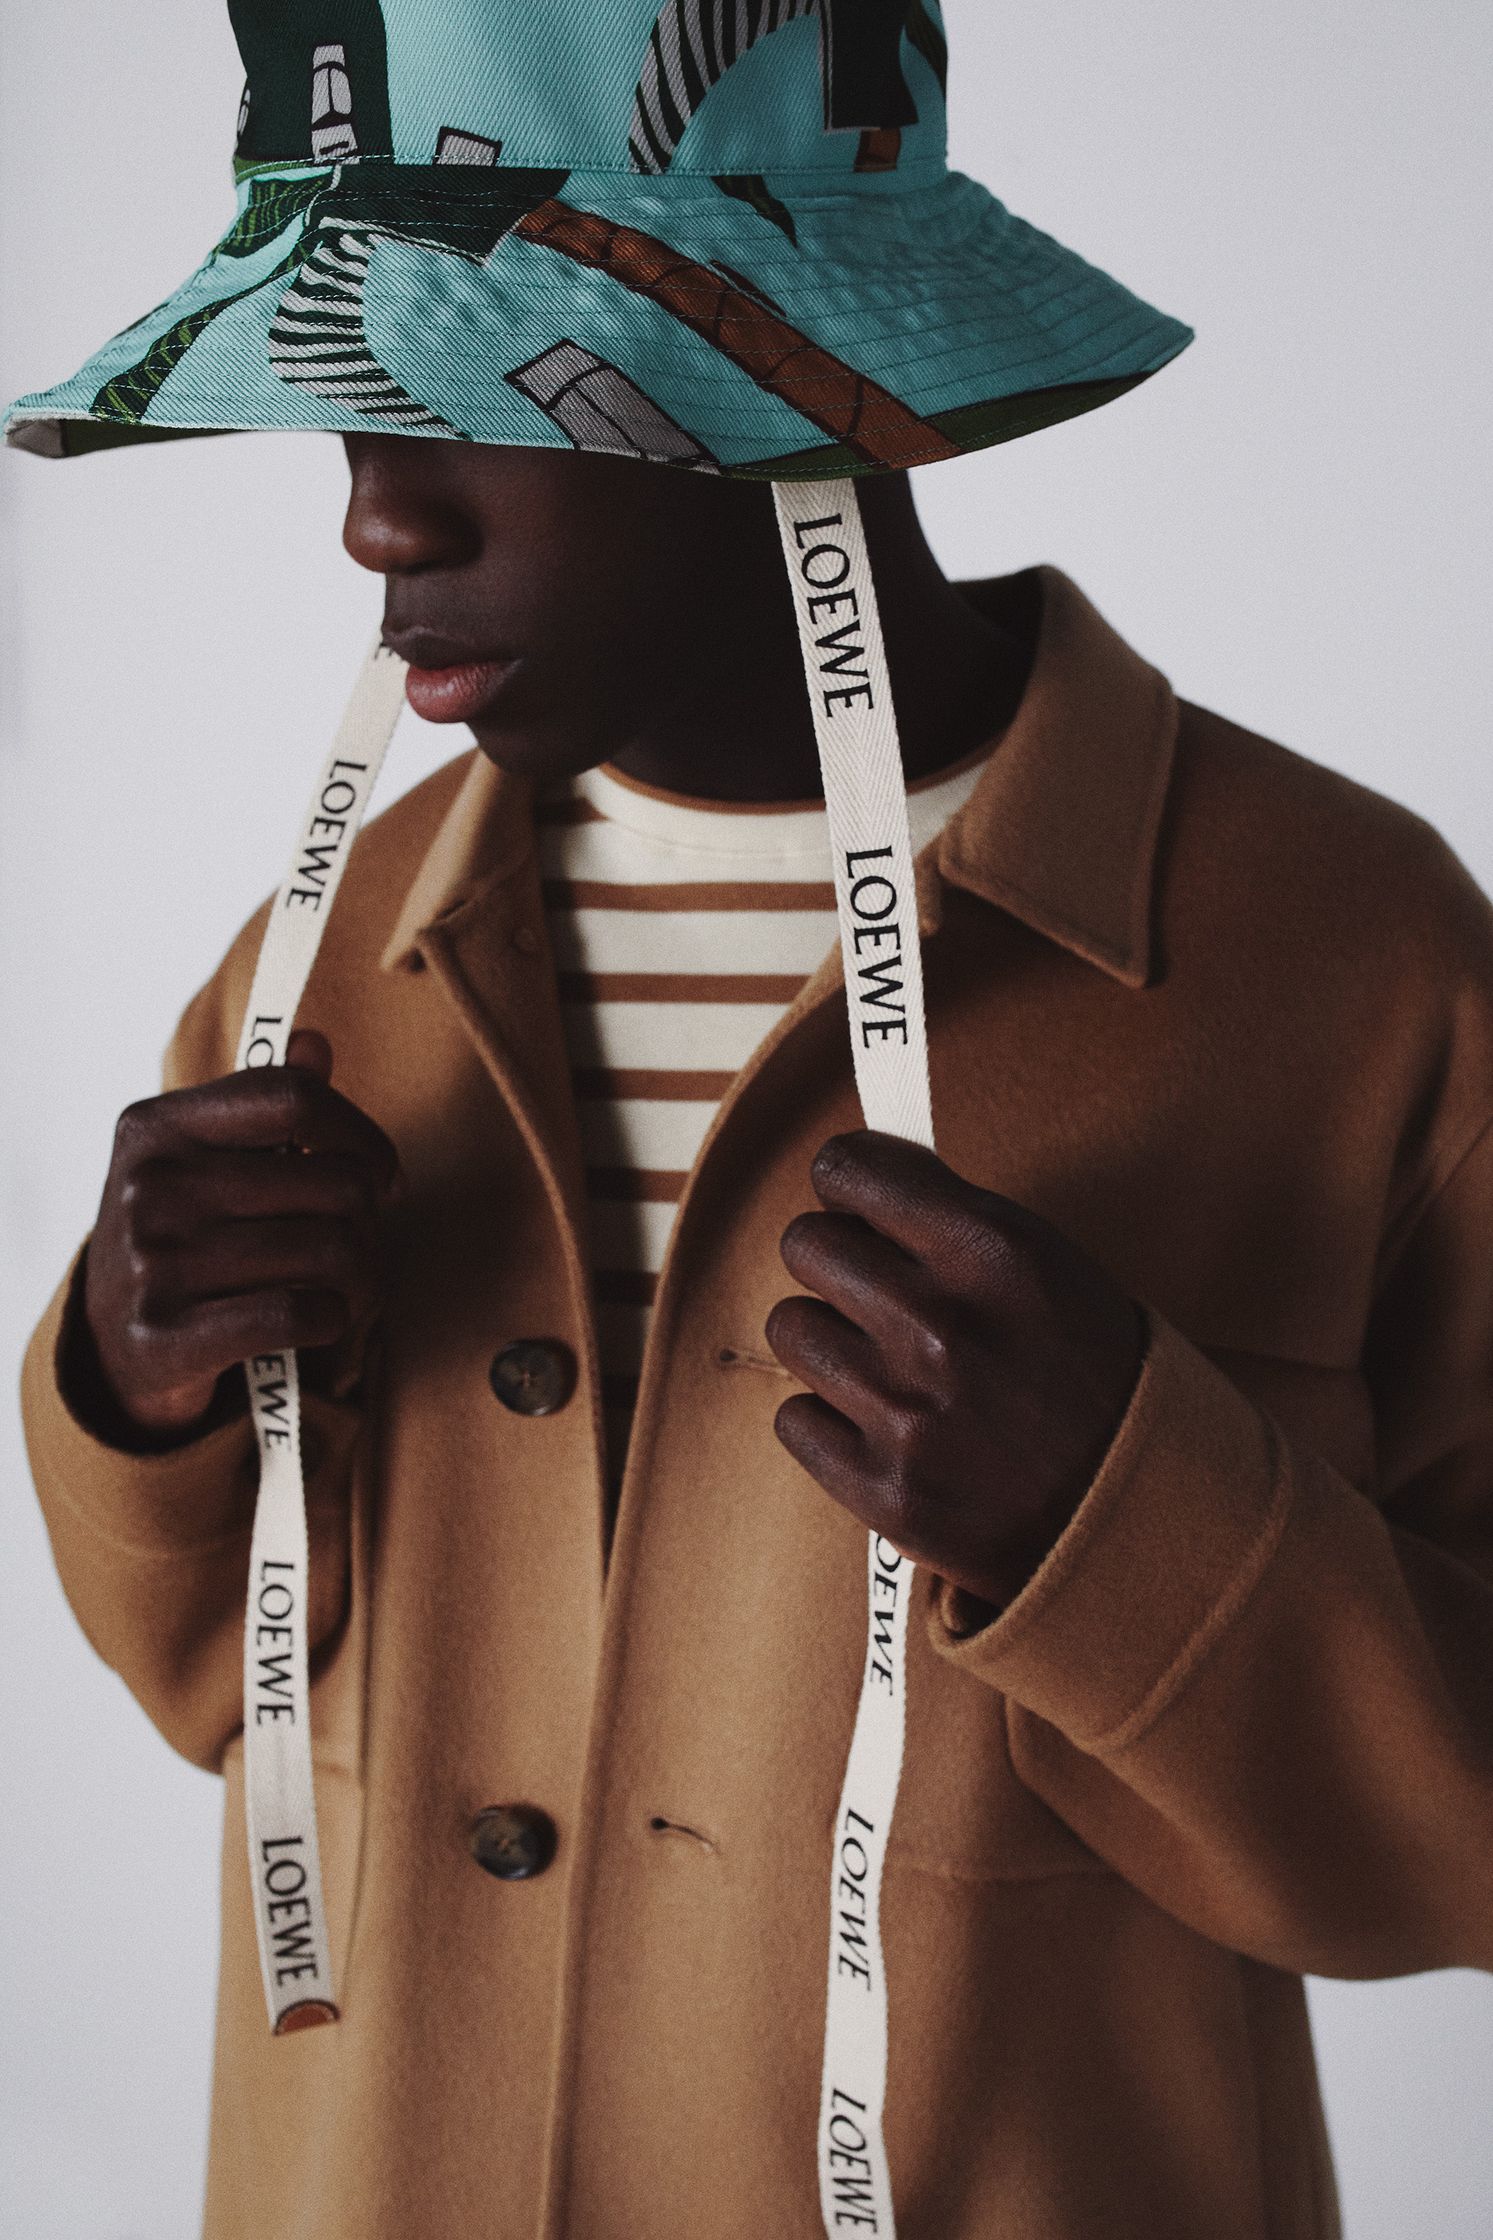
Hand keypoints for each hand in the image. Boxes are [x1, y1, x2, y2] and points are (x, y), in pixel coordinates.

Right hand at [80, 1030, 400, 1441]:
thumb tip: (315, 1044)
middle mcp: (148, 1187)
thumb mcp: (205, 1160)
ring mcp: (152, 1264)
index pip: (294, 1098)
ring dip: (363, 1275)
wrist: (115, 1349)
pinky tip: (322, 1318)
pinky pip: (301, 1314)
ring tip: (349, 1283)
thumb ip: (265, 1103)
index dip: (362, 1136)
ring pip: (331, 1251)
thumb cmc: (183, 1237)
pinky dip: (333, 1318)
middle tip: (364, 1241)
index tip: (382, 1174)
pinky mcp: (166, 1338)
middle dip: (370, 1218)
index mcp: (157, 1126)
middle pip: (334, 1182)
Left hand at [766, 1132, 1146, 1611]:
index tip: (854, 1204)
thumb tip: (855, 1181)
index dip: (845, 1185)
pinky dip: (828, 1418)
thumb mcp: (1051, 1264)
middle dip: (832, 1260)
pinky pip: (794, 1418)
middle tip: (866, 1287)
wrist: (1138, 1511)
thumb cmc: (1093, 1374)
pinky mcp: (884, 1489)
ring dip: (827, 1338)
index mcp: (990, 1252)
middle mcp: (941, 1326)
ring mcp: (907, 1413)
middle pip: (804, 1246)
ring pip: (790, 1327)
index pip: (845, 1169)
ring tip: (882, 1360)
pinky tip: (879, 1422)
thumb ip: (953, 1217)